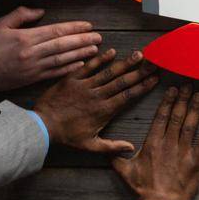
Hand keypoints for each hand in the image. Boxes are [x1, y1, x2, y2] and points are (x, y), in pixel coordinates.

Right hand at [0, 7, 101, 99]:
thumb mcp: (0, 25)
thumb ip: (20, 15)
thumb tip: (41, 11)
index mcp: (25, 38)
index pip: (55, 31)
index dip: (74, 28)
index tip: (88, 25)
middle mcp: (32, 52)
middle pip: (63, 45)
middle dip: (82, 40)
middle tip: (99, 37)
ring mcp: (34, 67)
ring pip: (62, 59)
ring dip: (80, 54)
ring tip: (95, 49)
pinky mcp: (32, 79)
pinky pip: (55, 73)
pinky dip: (69, 69)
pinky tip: (81, 65)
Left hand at [32, 49, 158, 153]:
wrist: (42, 125)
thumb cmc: (67, 136)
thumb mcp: (90, 146)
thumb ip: (112, 146)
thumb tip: (132, 148)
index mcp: (105, 110)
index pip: (129, 95)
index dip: (143, 86)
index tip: (156, 78)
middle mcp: (98, 95)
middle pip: (123, 81)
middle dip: (140, 71)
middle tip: (154, 62)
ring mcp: (85, 85)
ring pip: (109, 72)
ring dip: (125, 63)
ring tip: (139, 54)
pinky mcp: (72, 79)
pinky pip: (89, 67)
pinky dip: (100, 59)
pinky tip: (111, 52)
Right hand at [112, 85, 198, 199]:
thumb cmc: (142, 189)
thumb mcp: (124, 172)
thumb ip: (117, 157)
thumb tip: (110, 150)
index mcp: (152, 142)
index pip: (161, 116)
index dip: (168, 101)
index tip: (173, 89)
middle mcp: (168, 142)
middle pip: (177, 115)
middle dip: (184, 98)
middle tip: (190, 84)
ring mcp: (183, 150)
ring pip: (191, 123)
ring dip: (197, 107)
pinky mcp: (196, 160)